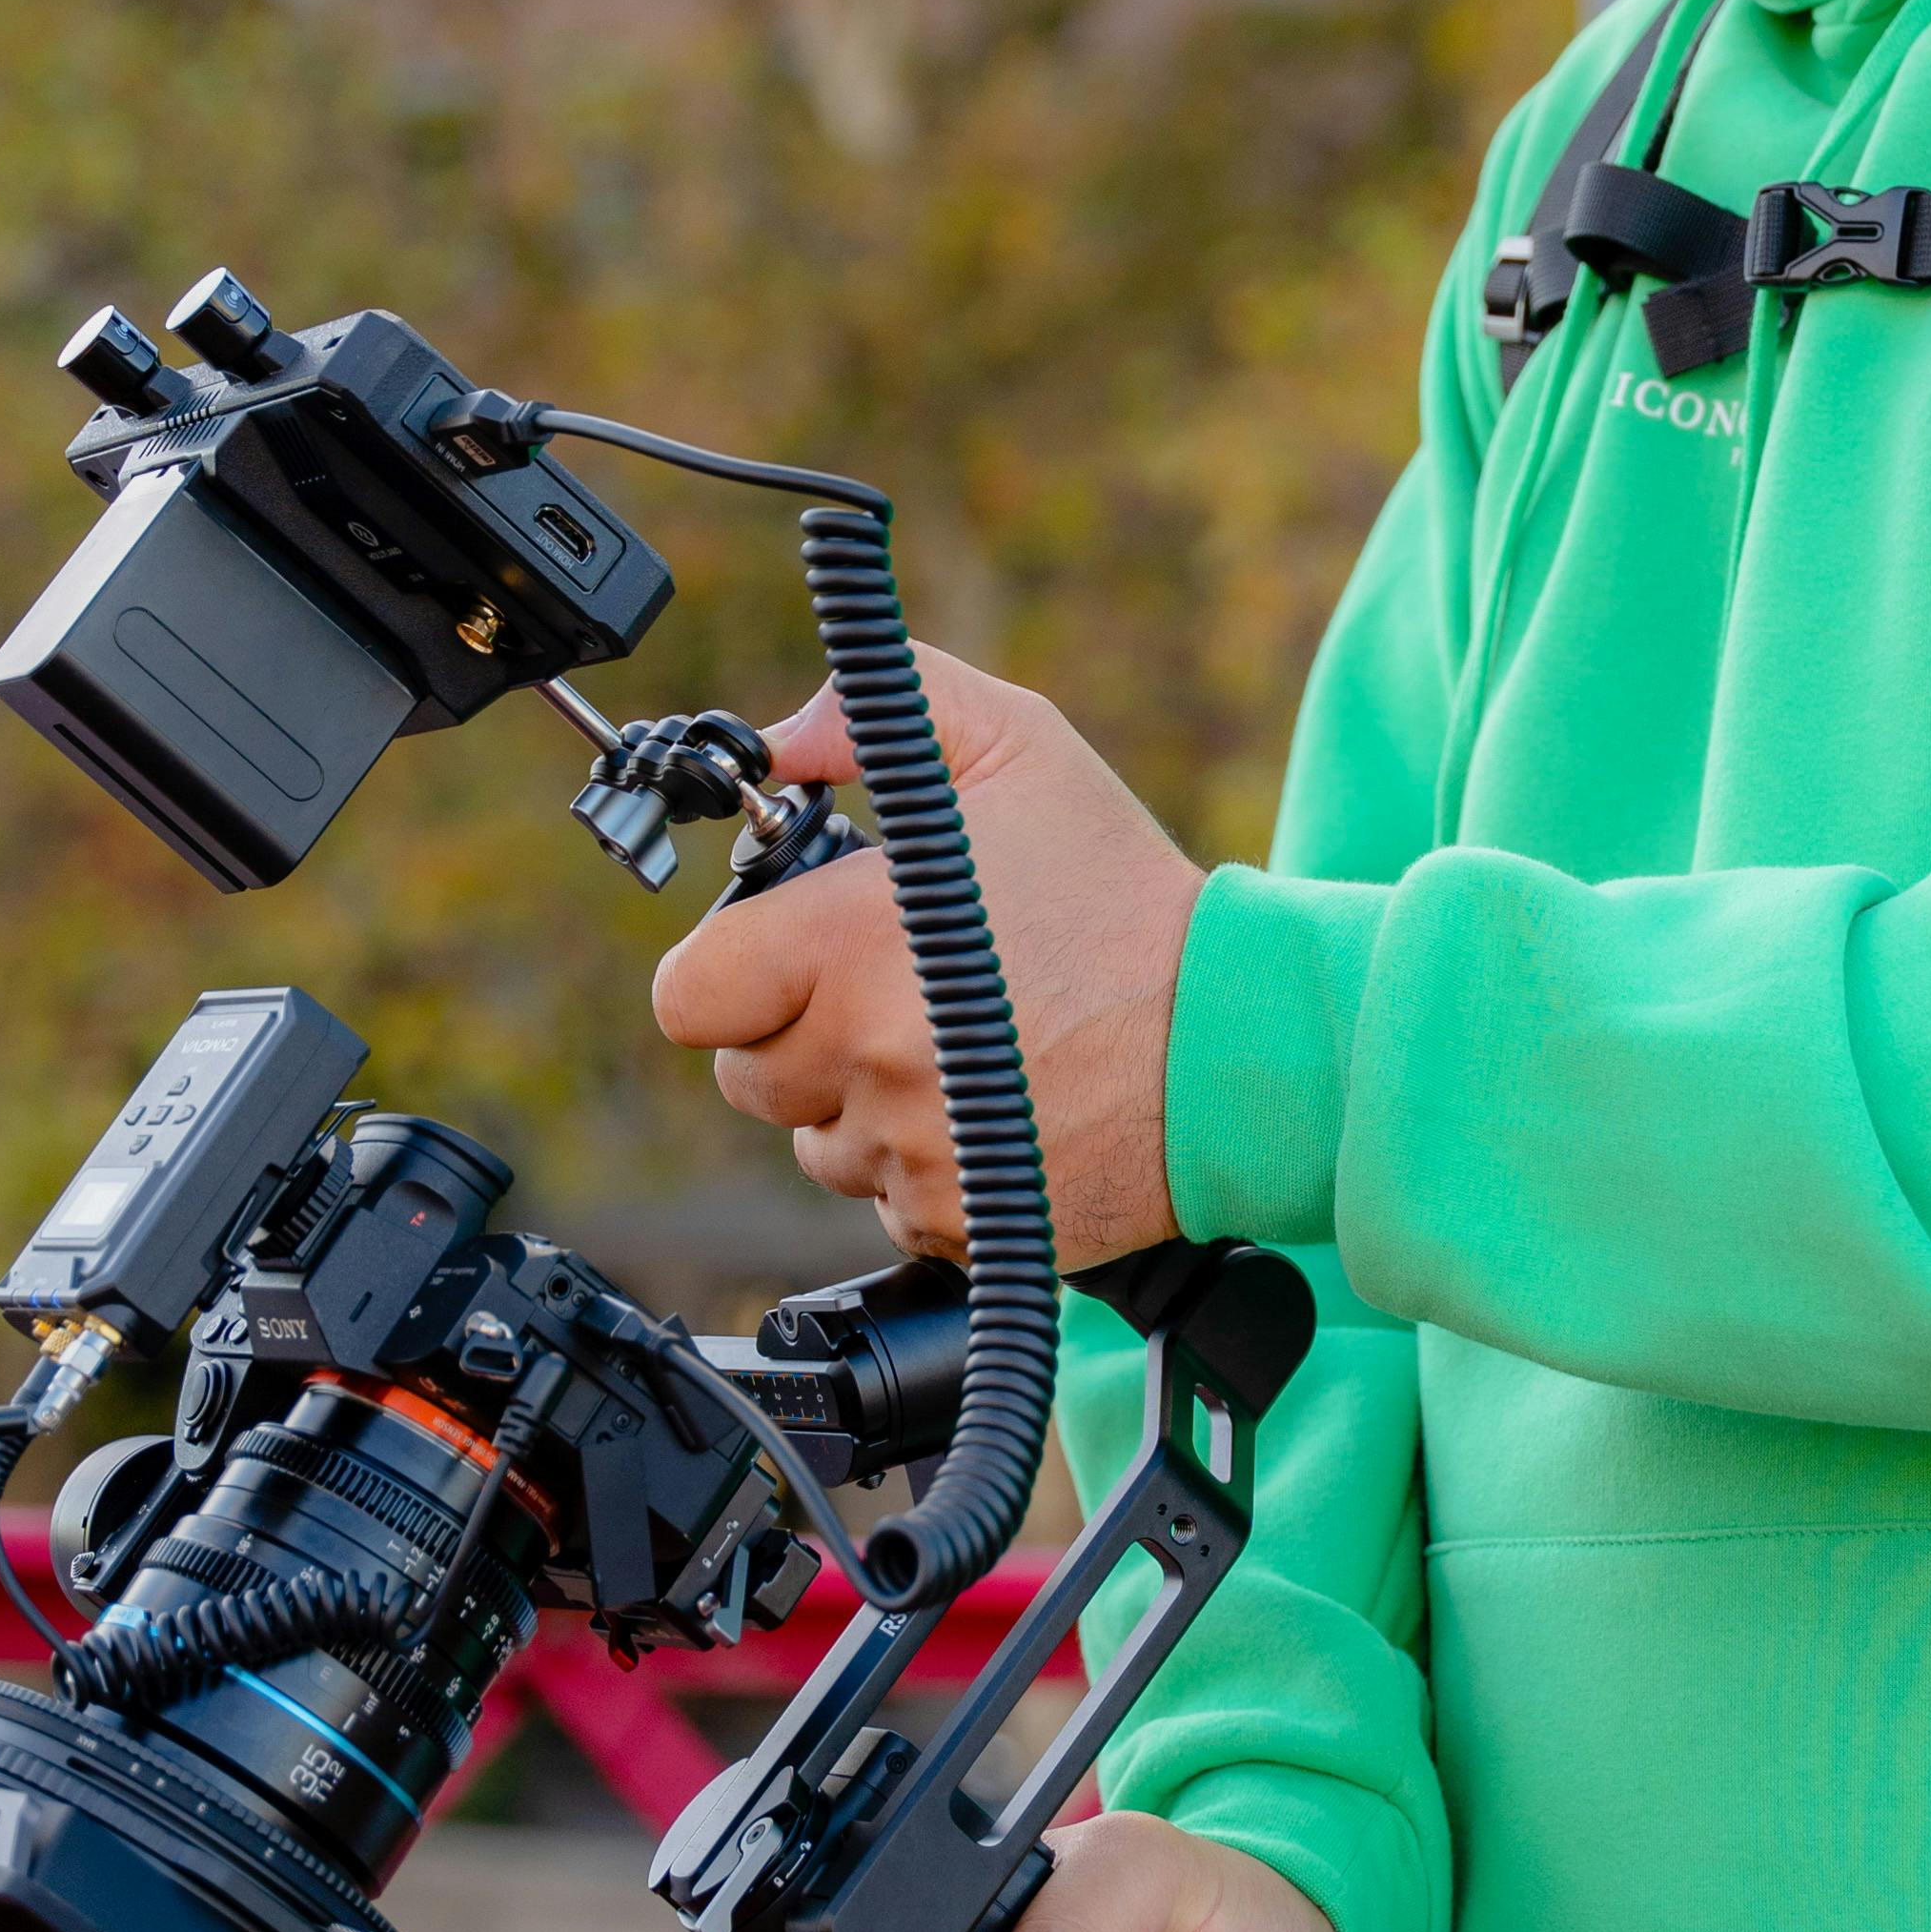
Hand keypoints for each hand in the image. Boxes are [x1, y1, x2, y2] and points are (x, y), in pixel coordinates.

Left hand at [649, 641, 1199, 1267]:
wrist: (1240, 1037)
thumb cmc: (1126, 897)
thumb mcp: (1019, 749)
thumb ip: (880, 711)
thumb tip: (780, 743)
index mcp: (850, 943)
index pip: (690, 995)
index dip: (726, 970)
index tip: (781, 951)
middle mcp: (867, 1057)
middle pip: (745, 1075)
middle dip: (797, 1031)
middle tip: (885, 990)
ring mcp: (908, 1150)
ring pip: (815, 1142)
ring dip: (857, 1101)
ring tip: (956, 1044)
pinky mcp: (952, 1219)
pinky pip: (887, 1200)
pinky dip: (922, 1163)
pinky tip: (994, 1104)